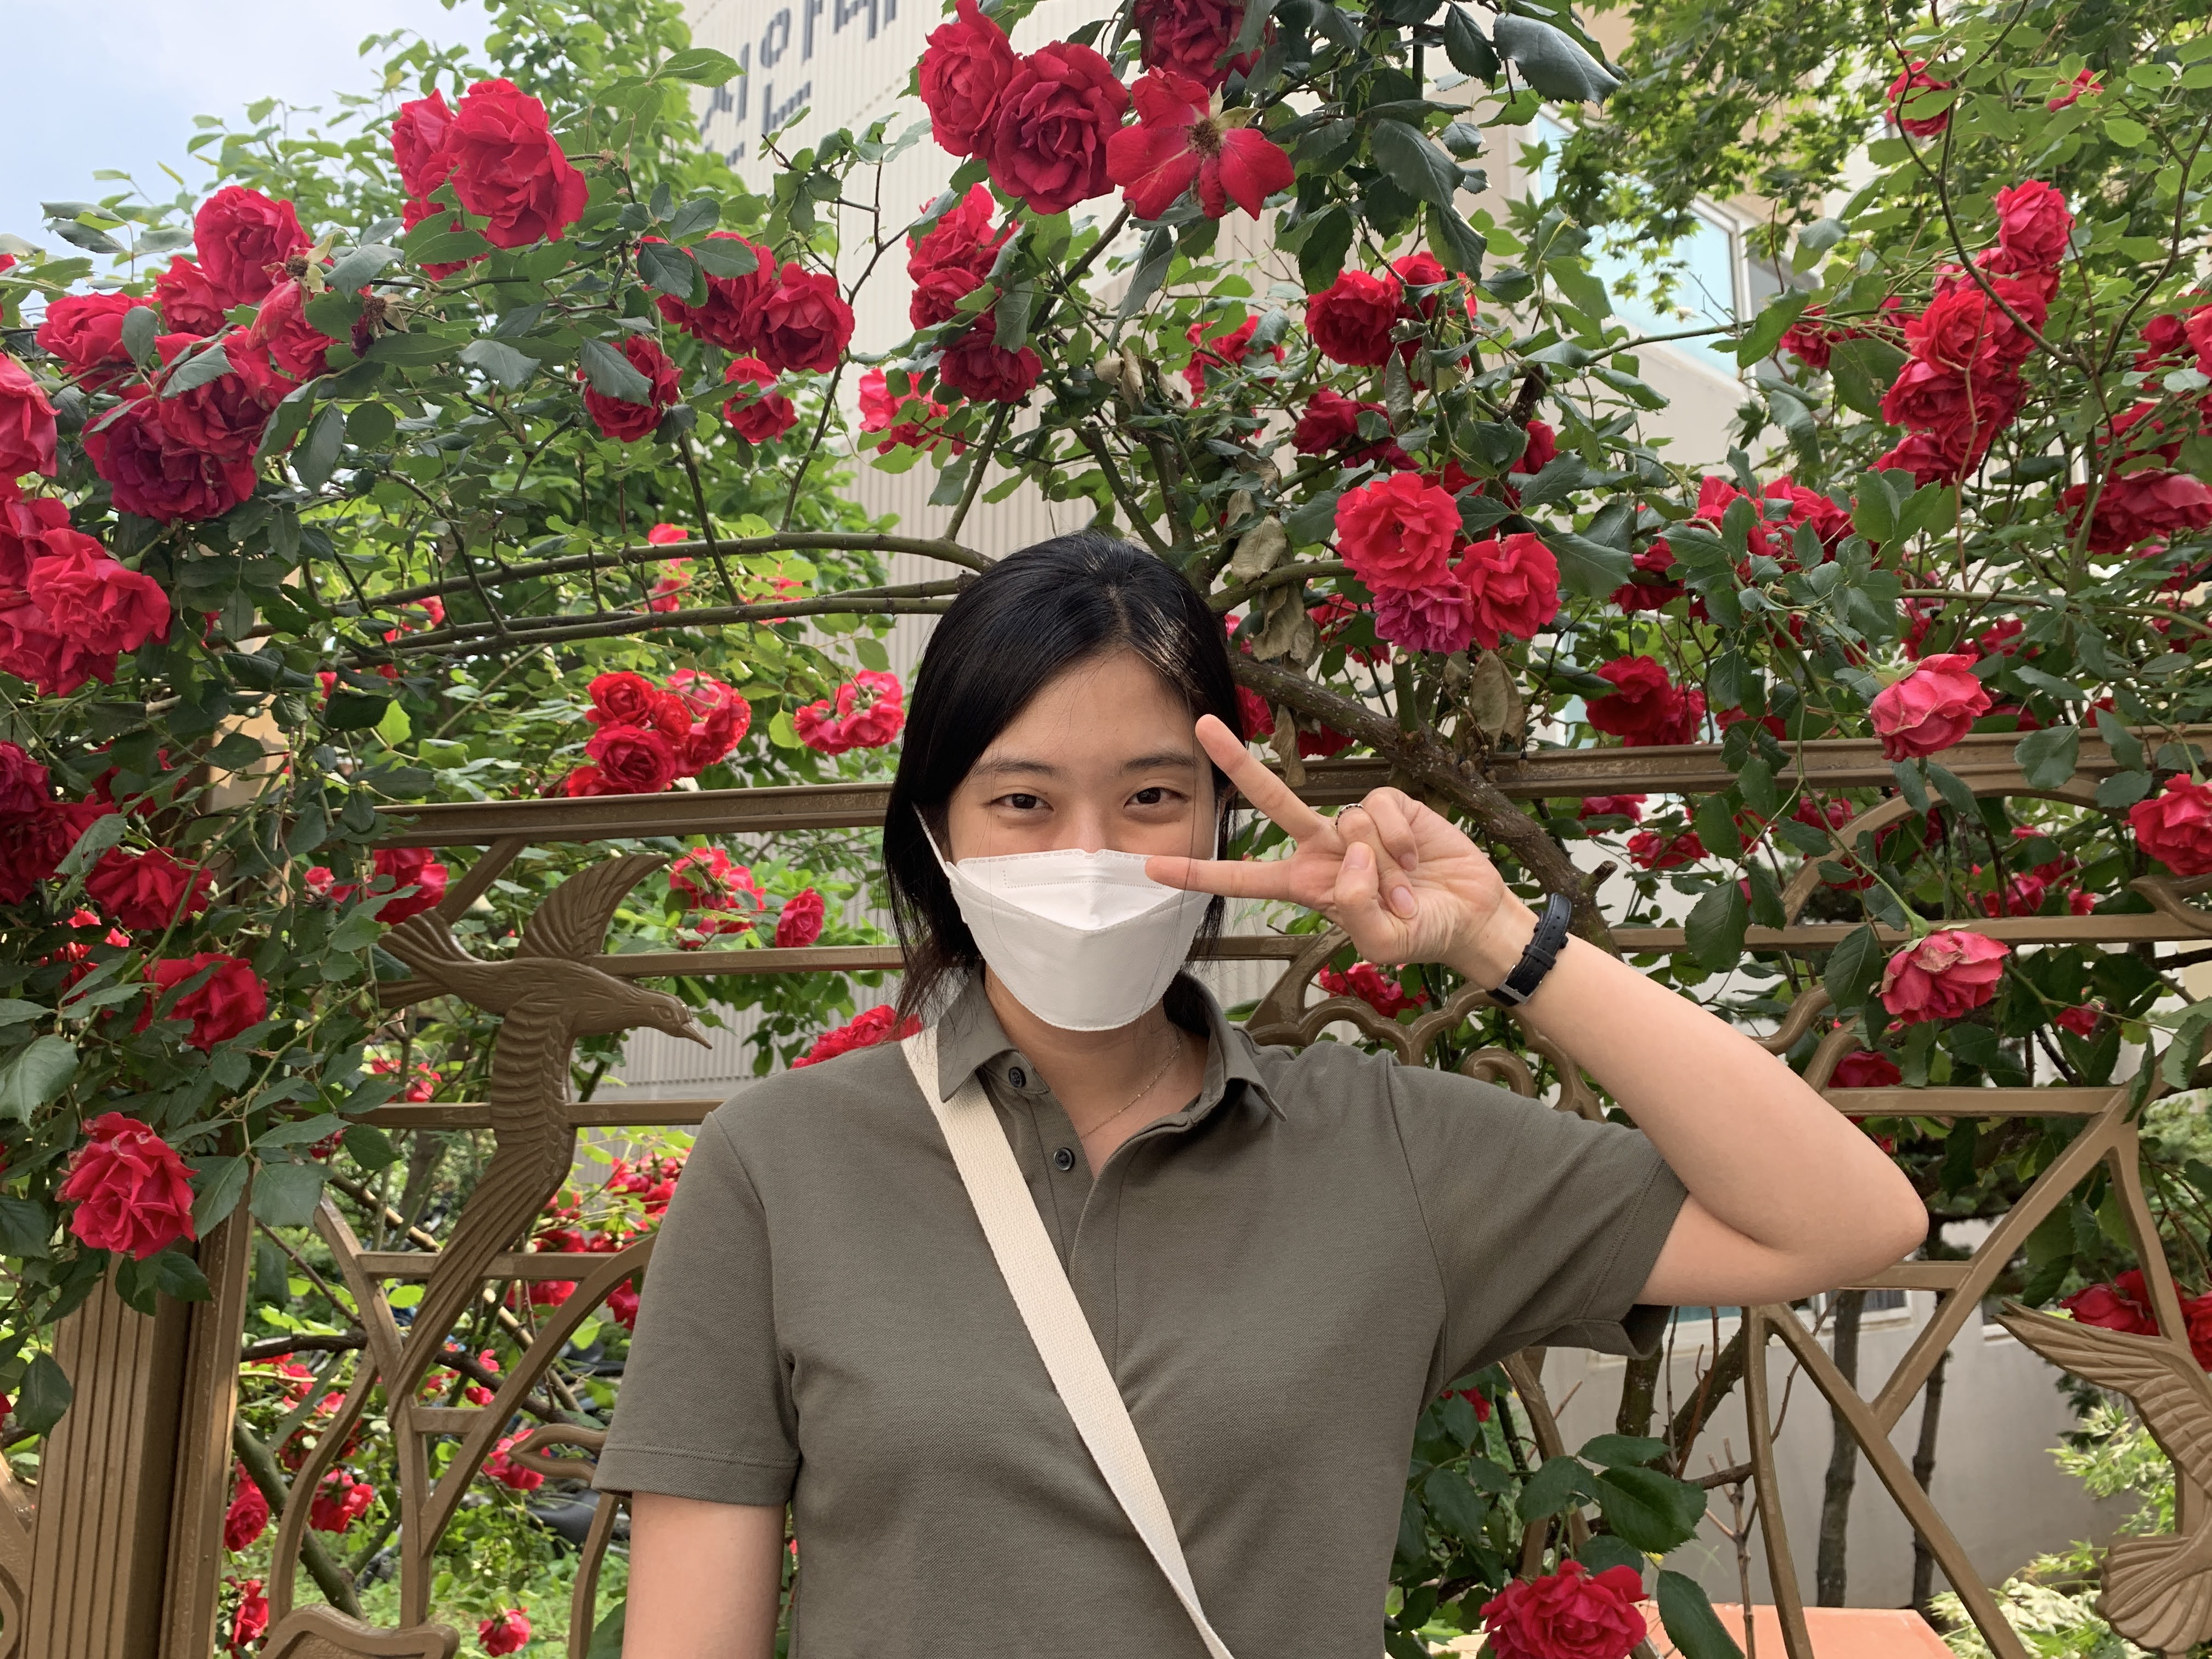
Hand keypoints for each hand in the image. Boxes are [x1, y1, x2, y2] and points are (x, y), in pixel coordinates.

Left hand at [1147, 715, 1536, 979]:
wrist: (1471, 915)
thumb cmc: (1420, 933)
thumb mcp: (1383, 944)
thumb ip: (1355, 909)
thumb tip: (1349, 856)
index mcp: (1307, 886)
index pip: (1241, 879)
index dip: (1197, 874)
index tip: (1150, 866)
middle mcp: (1322, 849)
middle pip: (1271, 801)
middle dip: (1236, 763)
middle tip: (1199, 726)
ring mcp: (1354, 825)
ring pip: (1345, 821)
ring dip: (1383, 864)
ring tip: (1405, 888)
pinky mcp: (1389, 806)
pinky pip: (1378, 808)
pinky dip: (1400, 839)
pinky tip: (1417, 859)